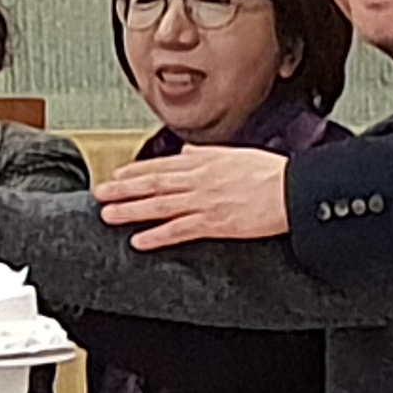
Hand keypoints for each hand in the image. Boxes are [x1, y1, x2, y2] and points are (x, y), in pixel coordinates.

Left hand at [94, 145, 290, 249]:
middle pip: (153, 184)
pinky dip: (157, 235)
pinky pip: (179, 230)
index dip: (134, 171)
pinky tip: (140, 240)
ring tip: (109, 215)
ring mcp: (205, 201)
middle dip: (122, 190)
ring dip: (131, 210)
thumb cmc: (270, 173)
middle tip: (100, 195)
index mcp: (204, 161)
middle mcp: (199, 179)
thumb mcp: (235, 154)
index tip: (116, 175)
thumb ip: (207, 153)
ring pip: (159, 206)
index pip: (161, 165)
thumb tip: (188, 152)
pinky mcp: (214, 223)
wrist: (292, 189)